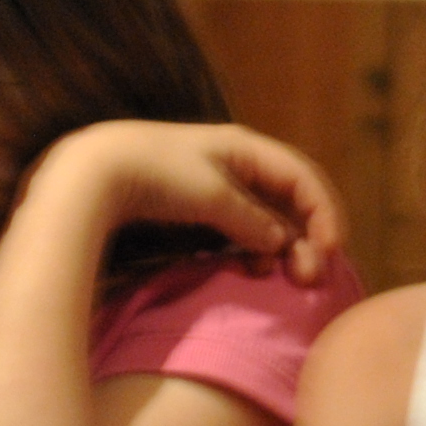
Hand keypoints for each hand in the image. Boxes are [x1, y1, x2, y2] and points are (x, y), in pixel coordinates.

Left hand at [31, 121, 344, 284]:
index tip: (332, 249)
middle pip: (291, 200)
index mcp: (246, 149)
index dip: (324, 212)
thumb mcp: (211, 196)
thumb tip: (280, 241)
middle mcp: (238, 164)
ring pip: (268, 218)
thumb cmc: (155, 173)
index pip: (303, 177)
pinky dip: (255, 249)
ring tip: (282, 277)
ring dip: (283, 247)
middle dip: (307, 237)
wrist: (93, 173)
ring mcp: (218, 186)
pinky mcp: (198, 208)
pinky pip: (242, 229)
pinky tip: (253, 269)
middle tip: (309, 276)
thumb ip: (252, 220)